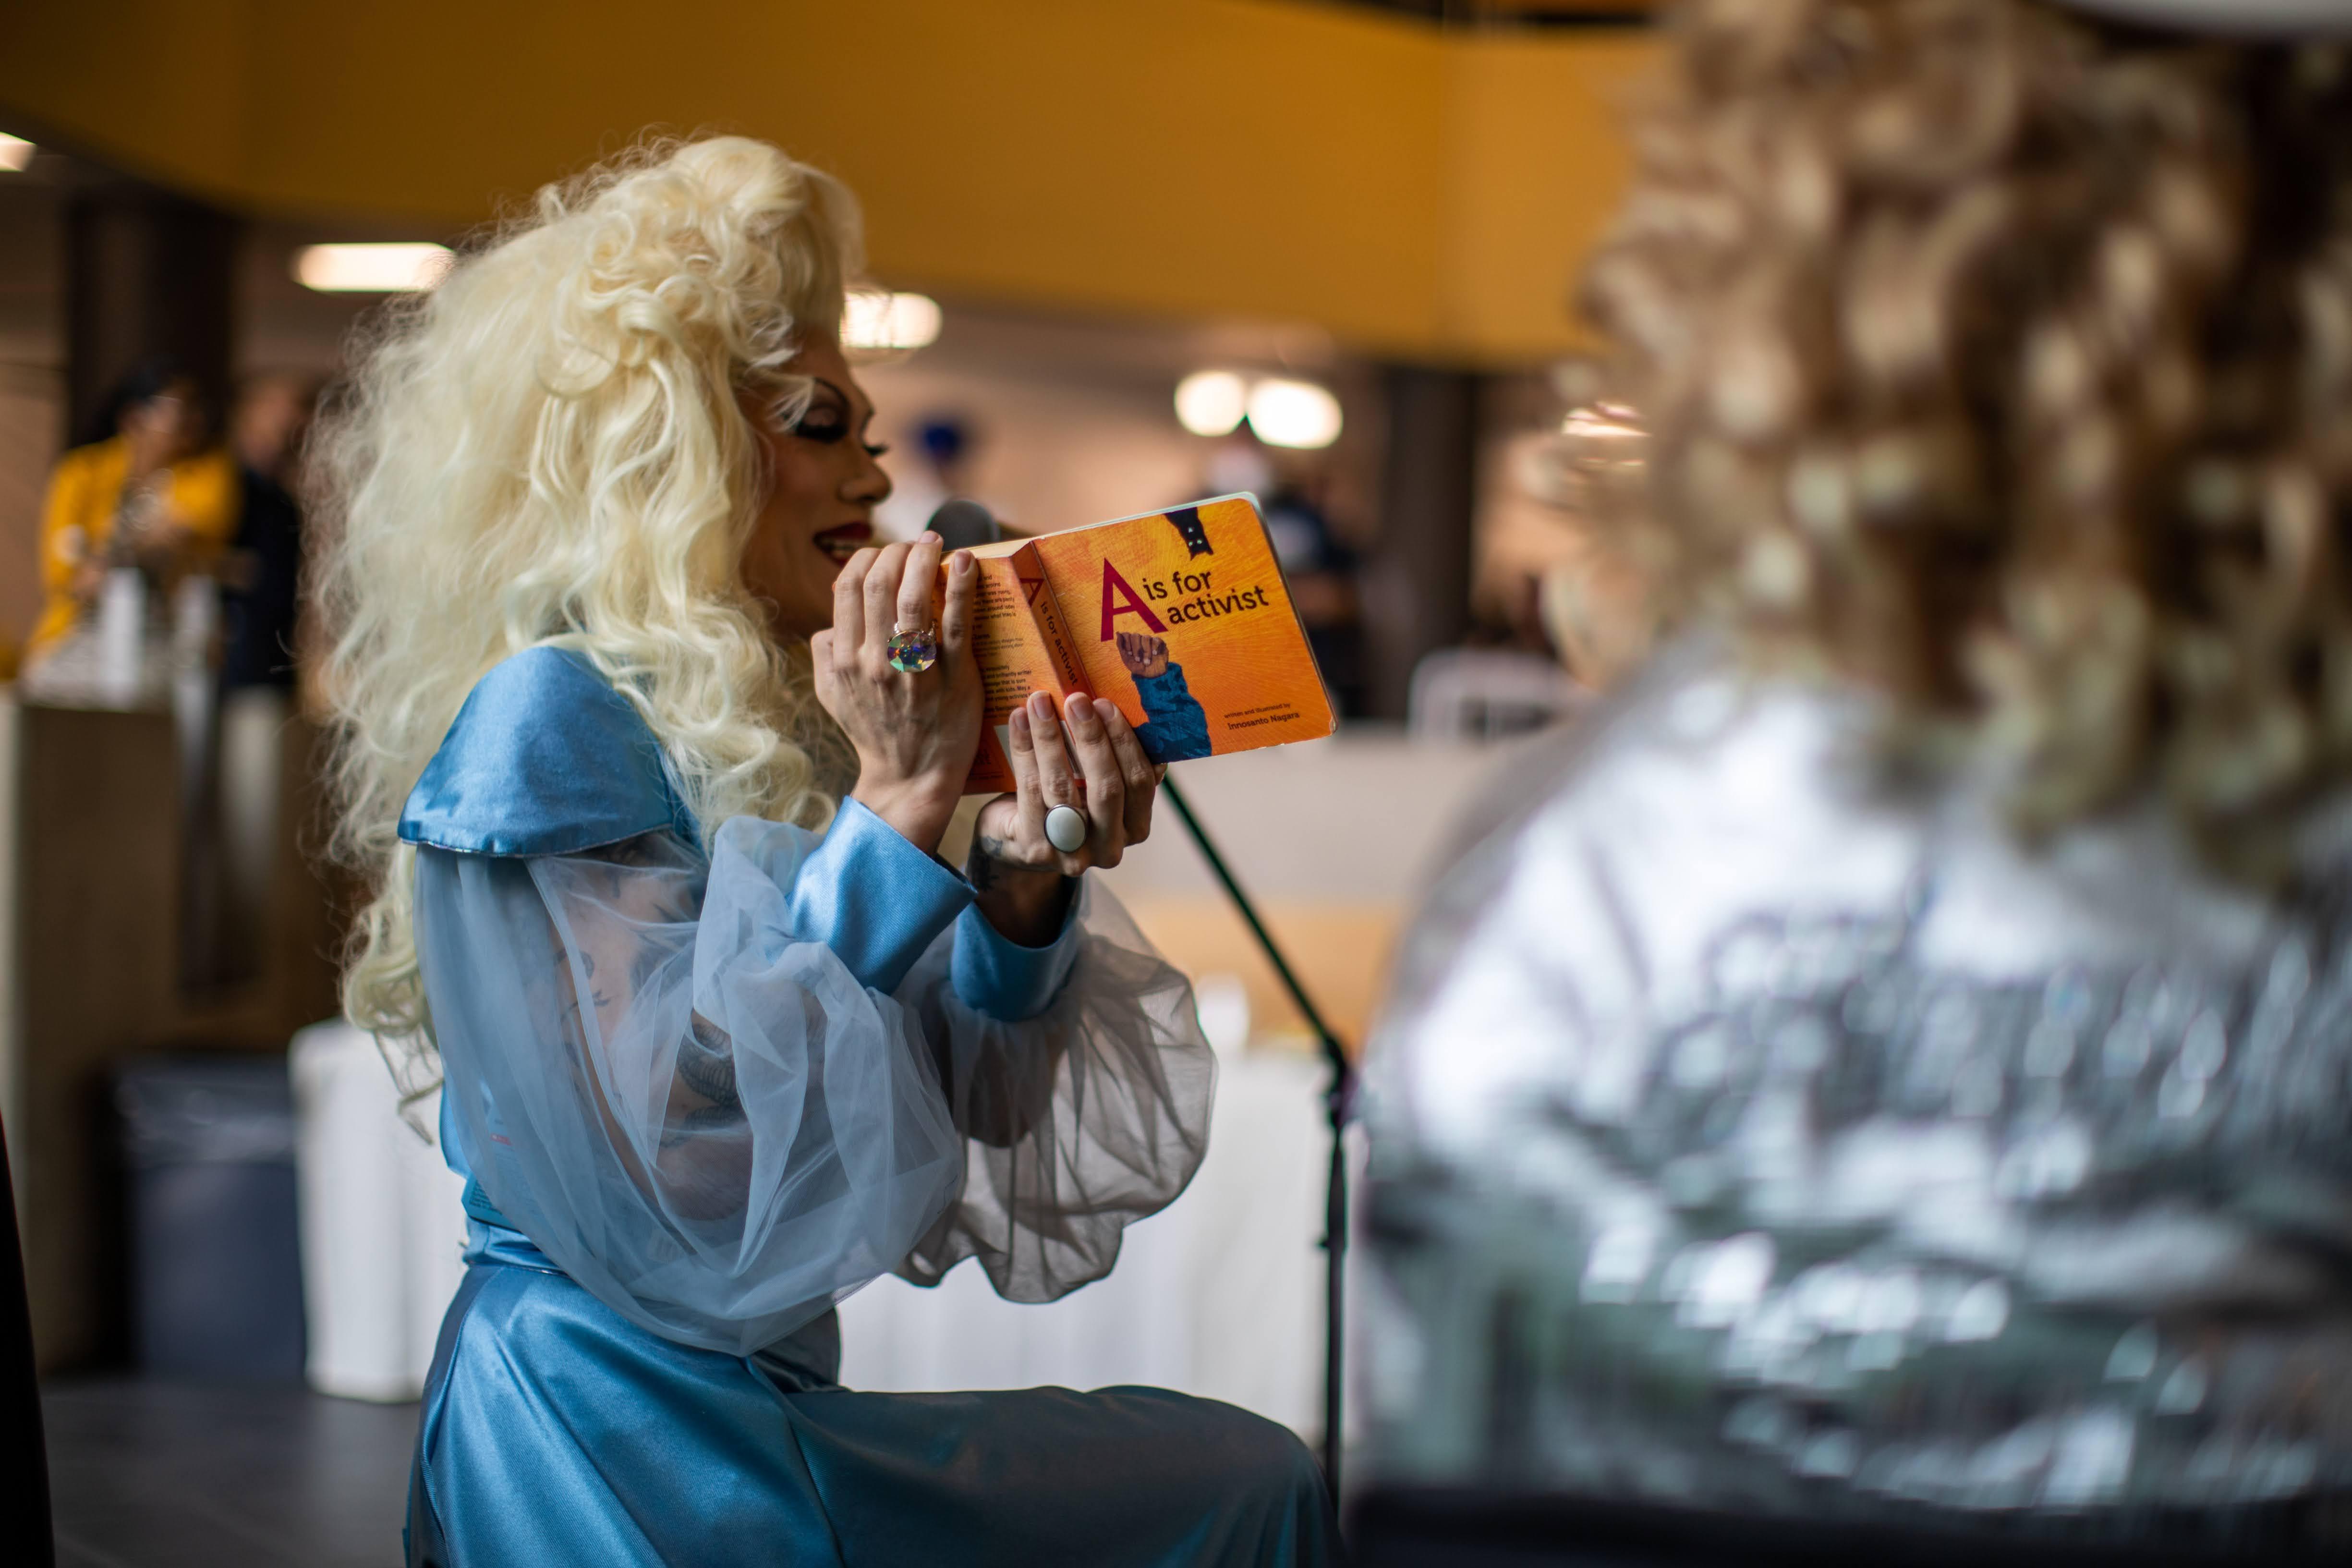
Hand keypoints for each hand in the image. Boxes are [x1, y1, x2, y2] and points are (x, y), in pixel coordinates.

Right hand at [812, 533, 980, 854]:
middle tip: (915, 545)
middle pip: (879, 582)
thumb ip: (824, 653)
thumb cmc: (874, 731)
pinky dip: (962, 586)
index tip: (885, 553)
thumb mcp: (831, 695)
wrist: (911, 775)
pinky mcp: (953, 676)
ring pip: (913, 597)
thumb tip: (830, 621)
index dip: (867, 558)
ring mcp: (914, 668)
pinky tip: (967, 561)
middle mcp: (874, 660)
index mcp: (844, 659)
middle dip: (897, 551)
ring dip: (924, 559)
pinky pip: (956, 623)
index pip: (848, 586)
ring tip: (934, 543)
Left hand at [968, 691, 1159, 941]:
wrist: (1019, 838)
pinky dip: (1023, 750)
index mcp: (1135, 827)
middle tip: (1075, 699)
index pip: (1140, 783)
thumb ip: (1119, 759)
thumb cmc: (1069, 799)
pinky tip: (1018, 721)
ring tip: (1039, 702)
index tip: (1105, 704)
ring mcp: (1072, 853)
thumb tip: (1128, 712)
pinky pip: (1029, 791)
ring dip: (1050, 737)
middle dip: (1091, 738)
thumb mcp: (1099, 782)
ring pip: (1063, 787)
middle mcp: (1109, 847)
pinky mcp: (1035, 849)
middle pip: (1107, 788)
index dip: (1124, 742)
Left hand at [1115, 631, 1168, 677]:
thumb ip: (1121, 646)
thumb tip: (1118, 633)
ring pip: (1146, 638)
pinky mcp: (1160, 643)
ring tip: (1147, 662)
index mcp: (1131, 642)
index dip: (1127, 644)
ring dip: (1146, 651)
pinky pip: (1157, 640)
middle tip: (1138, 660)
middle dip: (1136, 649)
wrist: (1151, 676)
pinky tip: (1155, 654)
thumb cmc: (1138, 667)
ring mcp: (1150, 640)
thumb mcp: (1126, 659)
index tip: (1130, 654)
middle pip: (1135, 635)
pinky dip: (1155, 647)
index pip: (1127, 635)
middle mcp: (1140, 639)